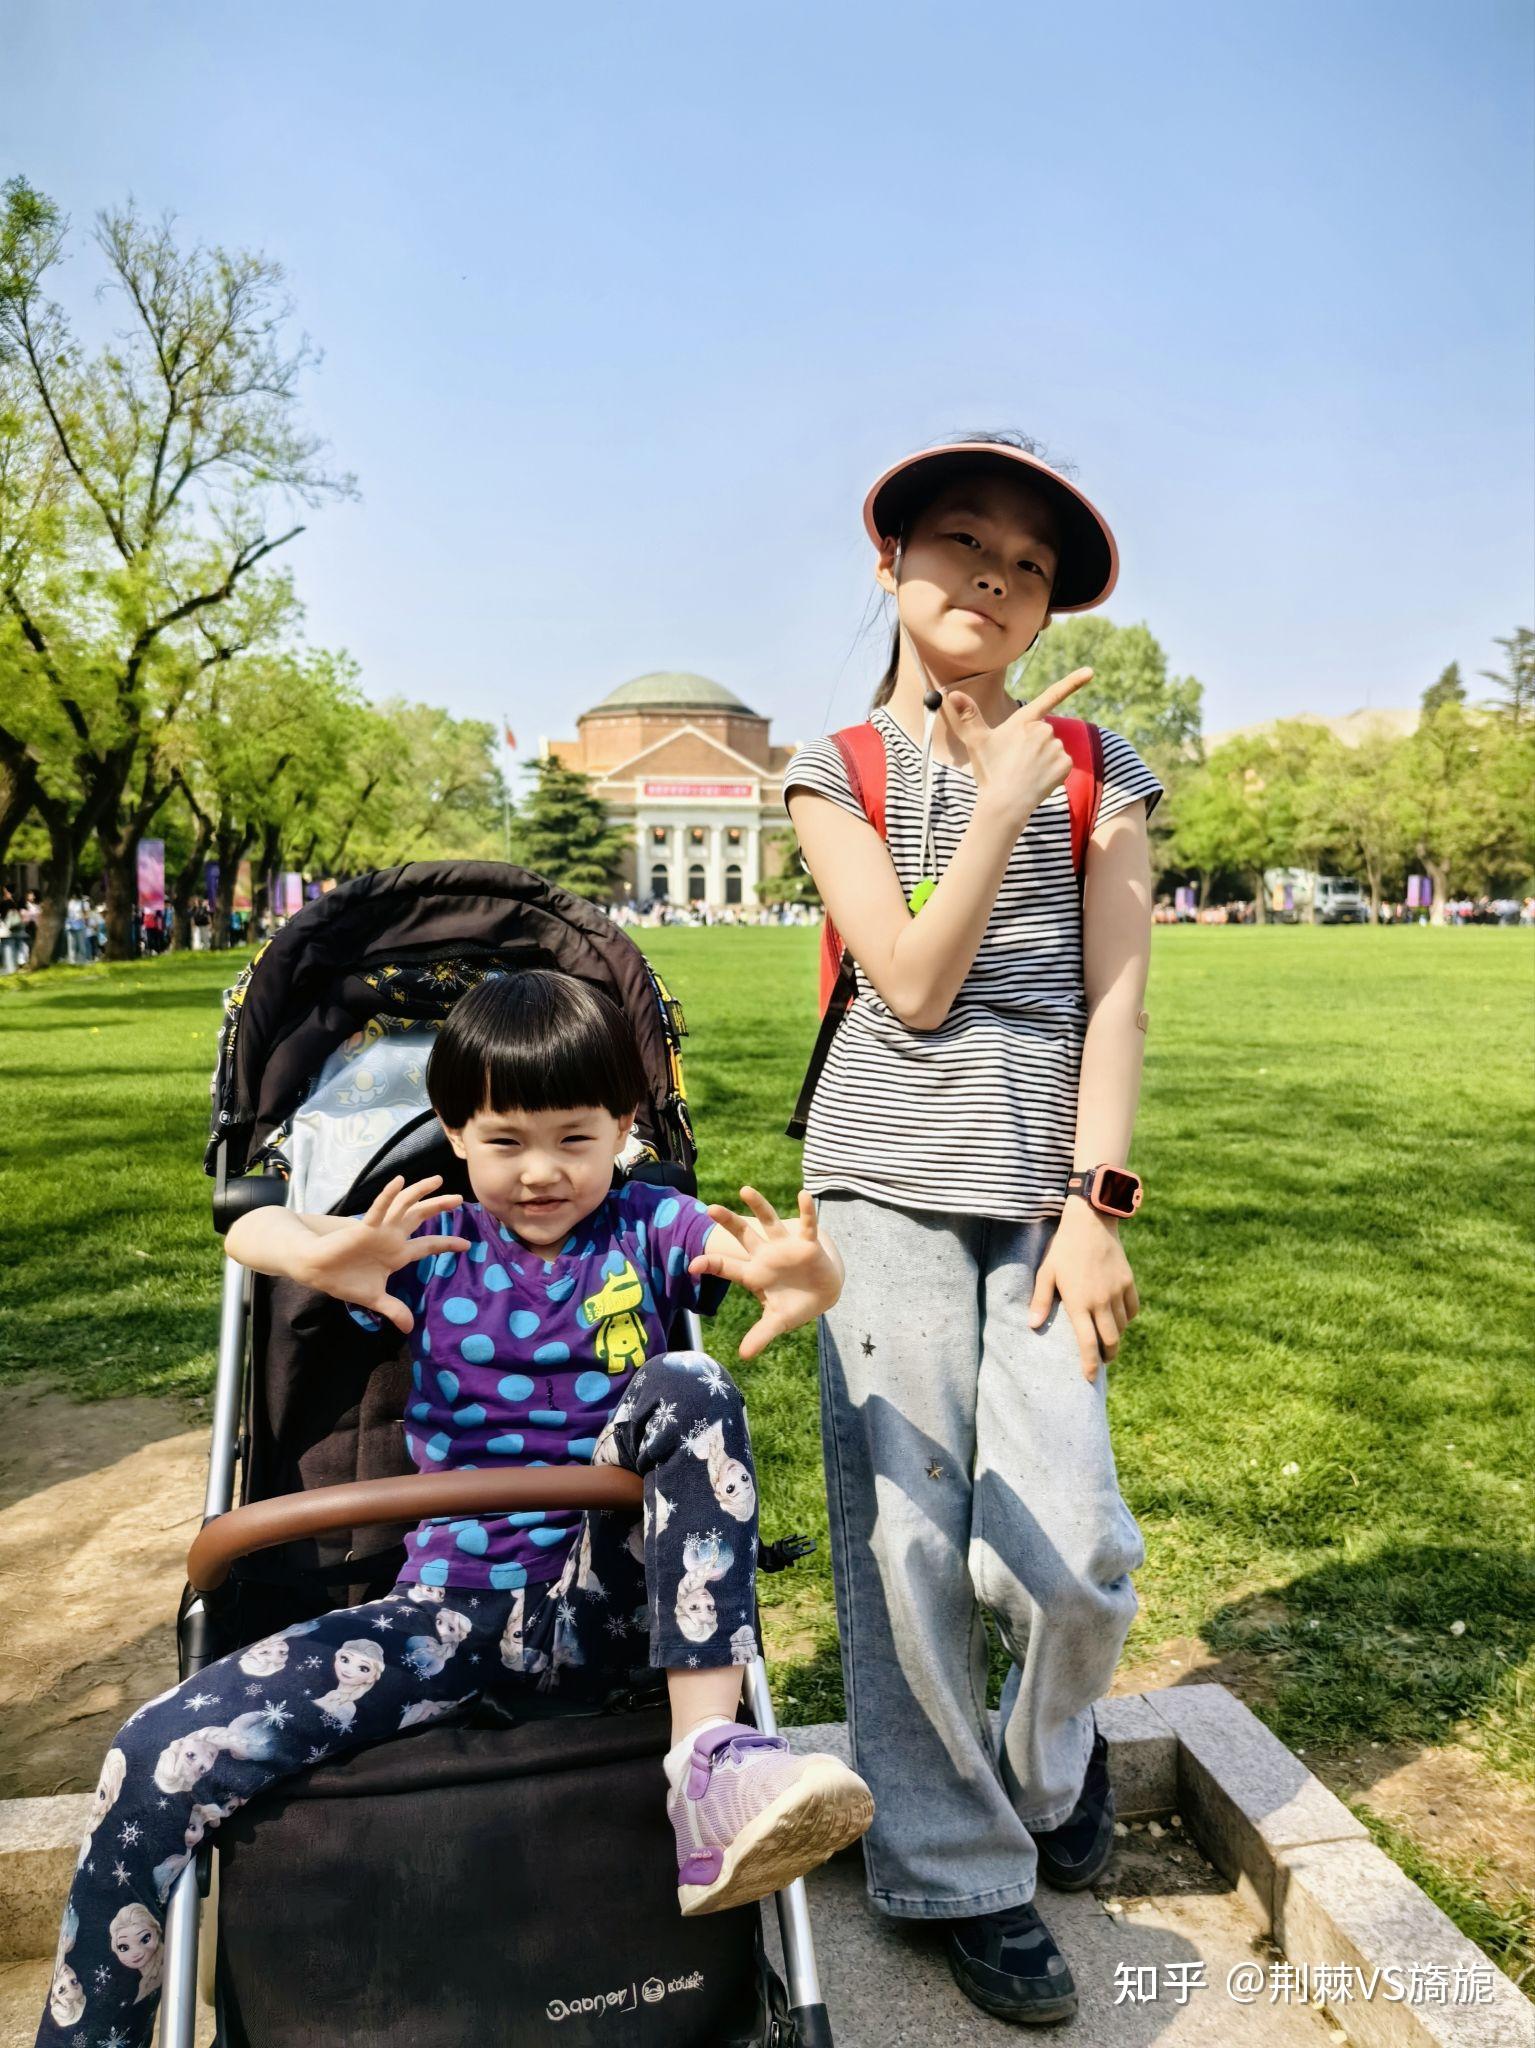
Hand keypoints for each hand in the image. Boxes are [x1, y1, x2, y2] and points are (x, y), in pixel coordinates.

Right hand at [300, 1174, 468, 1333]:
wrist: (317, 1271)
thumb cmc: (344, 1279)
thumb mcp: (375, 1299)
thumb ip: (394, 1309)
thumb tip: (410, 1329)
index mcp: (397, 1254)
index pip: (427, 1246)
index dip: (446, 1244)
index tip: (467, 1244)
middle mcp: (392, 1238)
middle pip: (420, 1218)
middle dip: (439, 1207)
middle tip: (460, 1199)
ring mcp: (379, 1230)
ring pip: (404, 1206)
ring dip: (420, 1192)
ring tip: (438, 1181)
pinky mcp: (363, 1227)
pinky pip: (378, 1209)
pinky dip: (388, 1196)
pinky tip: (399, 1182)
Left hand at [689, 1187, 844, 1360]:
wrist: (822, 1294)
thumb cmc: (793, 1305)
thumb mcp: (776, 1321)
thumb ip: (760, 1335)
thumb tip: (743, 1356)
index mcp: (754, 1273)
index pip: (728, 1267)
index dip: (711, 1265)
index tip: (693, 1265)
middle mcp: (766, 1255)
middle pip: (743, 1236)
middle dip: (728, 1223)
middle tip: (709, 1208)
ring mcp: (785, 1246)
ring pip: (769, 1222)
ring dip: (758, 1206)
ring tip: (745, 1190)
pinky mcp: (807, 1243)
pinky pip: (807, 1225)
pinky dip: (806, 1211)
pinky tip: (803, 1195)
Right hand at [942, 667, 1093, 826]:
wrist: (1004, 804)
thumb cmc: (989, 772)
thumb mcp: (976, 742)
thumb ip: (968, 715)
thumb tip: (950, 692)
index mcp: (1023, 721)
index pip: (1050, 696)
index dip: (1071, 682)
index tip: (1090, 672)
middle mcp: (1043, 730)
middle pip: (1043, 733)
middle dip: (1033, 745)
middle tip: (1015, 762)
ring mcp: (1056, 748)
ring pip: (1052, 749)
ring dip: (1041, 759)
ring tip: (1024, 773)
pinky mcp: (1065, 765)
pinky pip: (1061, 764)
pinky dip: (1052, 772)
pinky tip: (1037, 780)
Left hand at [1027, 1197, 1140, 1380]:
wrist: (1091, 1222)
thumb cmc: (1063, 1247)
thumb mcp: (1046, 1272)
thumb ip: (1041, 1300)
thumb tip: (1031, 1326)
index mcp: (1079, 1302)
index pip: (1087, 1343)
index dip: (1089, 1364)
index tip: (1089, 1378)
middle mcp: (1101, 1301)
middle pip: (1111, 1341)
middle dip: (1107, 1356)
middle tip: (1101, 1361)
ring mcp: (1118, 1292)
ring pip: (1122, 1327)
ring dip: (1115, 1338)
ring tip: (1107, 1341)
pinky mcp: (1129, 1282)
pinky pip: (1132, 1310)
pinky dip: (1127, 1320)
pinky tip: (1119, 1320)